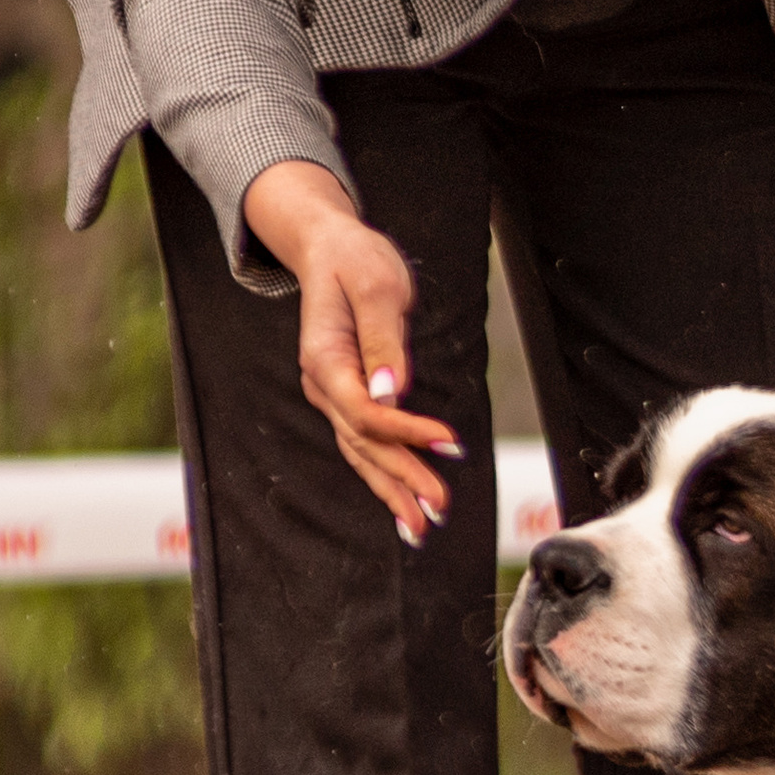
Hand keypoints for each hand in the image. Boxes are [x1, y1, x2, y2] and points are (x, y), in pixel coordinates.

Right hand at [240, 160, 464, 544]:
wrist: (329, 248)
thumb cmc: (356, 259)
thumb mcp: (376, 286)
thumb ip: (383, 340)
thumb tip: (392, 389)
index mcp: (325, 359)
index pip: (366, 411)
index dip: (407, 432)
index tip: (450, 443)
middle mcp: (324, 384)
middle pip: (364, 443)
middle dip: (403, 479)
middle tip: (440, 509)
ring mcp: (333, 394)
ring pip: (362, 452)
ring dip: (393, 490)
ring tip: (422, 526)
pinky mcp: (349, 397)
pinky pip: (365, 444)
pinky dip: (385, 475)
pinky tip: (405, 504)